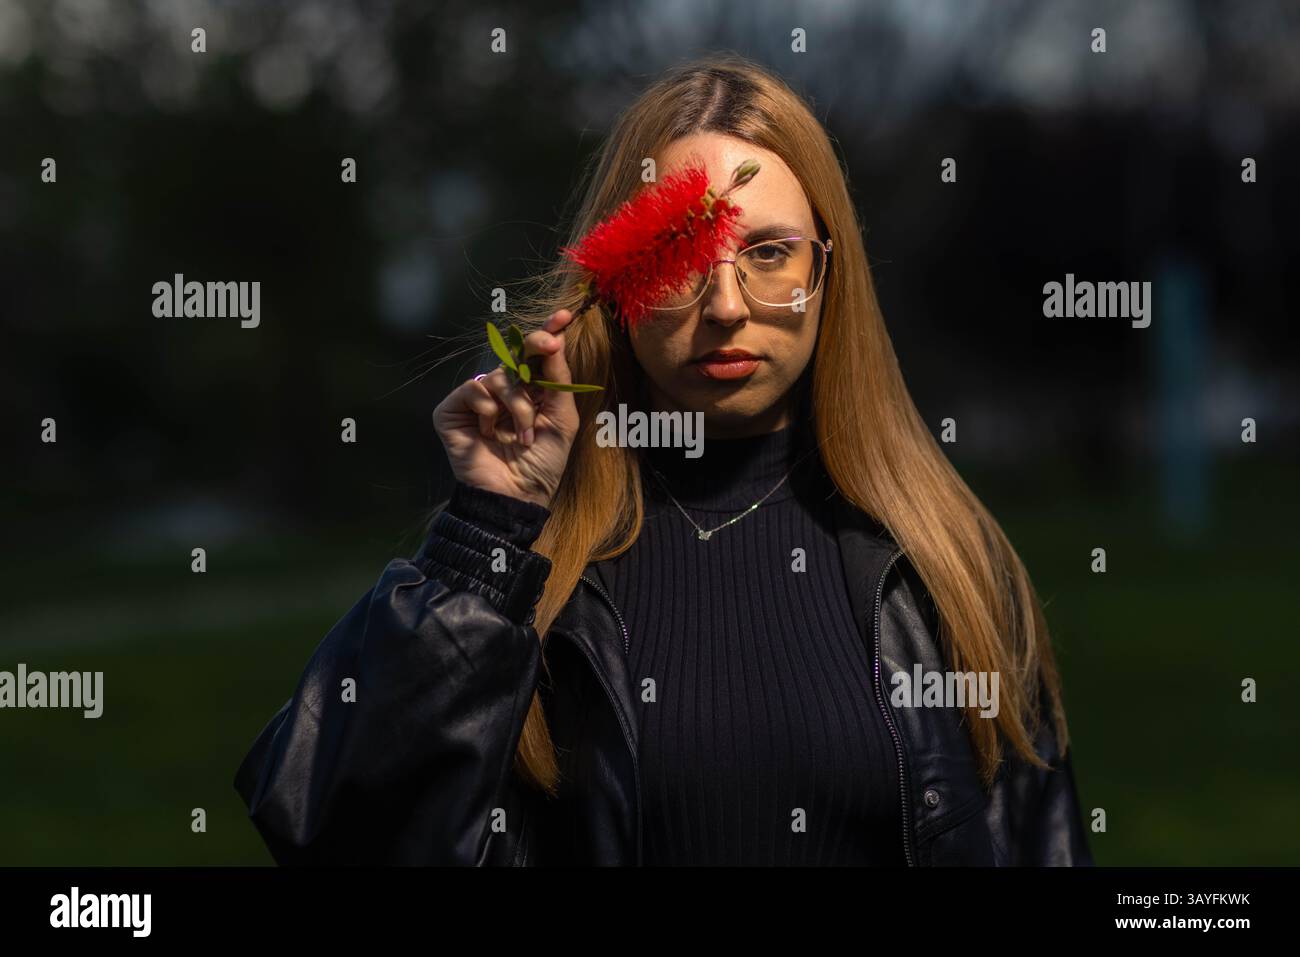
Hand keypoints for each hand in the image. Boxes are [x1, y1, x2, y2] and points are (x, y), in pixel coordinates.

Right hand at [432, 309, 580, 509]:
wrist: (516, 496)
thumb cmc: (542, 463)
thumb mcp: (561, 418)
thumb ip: (558, 379)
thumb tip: (556, 339)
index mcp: (530, 391)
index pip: (537, 356)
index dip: (549, 332)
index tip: (565, 316)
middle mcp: (503, 390)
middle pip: (515, 352)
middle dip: (534, 345)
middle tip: (548, 343)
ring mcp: (476, 400)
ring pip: (500, 377)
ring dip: (518, 406)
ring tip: (522, 435)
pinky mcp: (452, 411)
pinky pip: (474, 390)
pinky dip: (488, 410)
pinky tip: (490, 433)